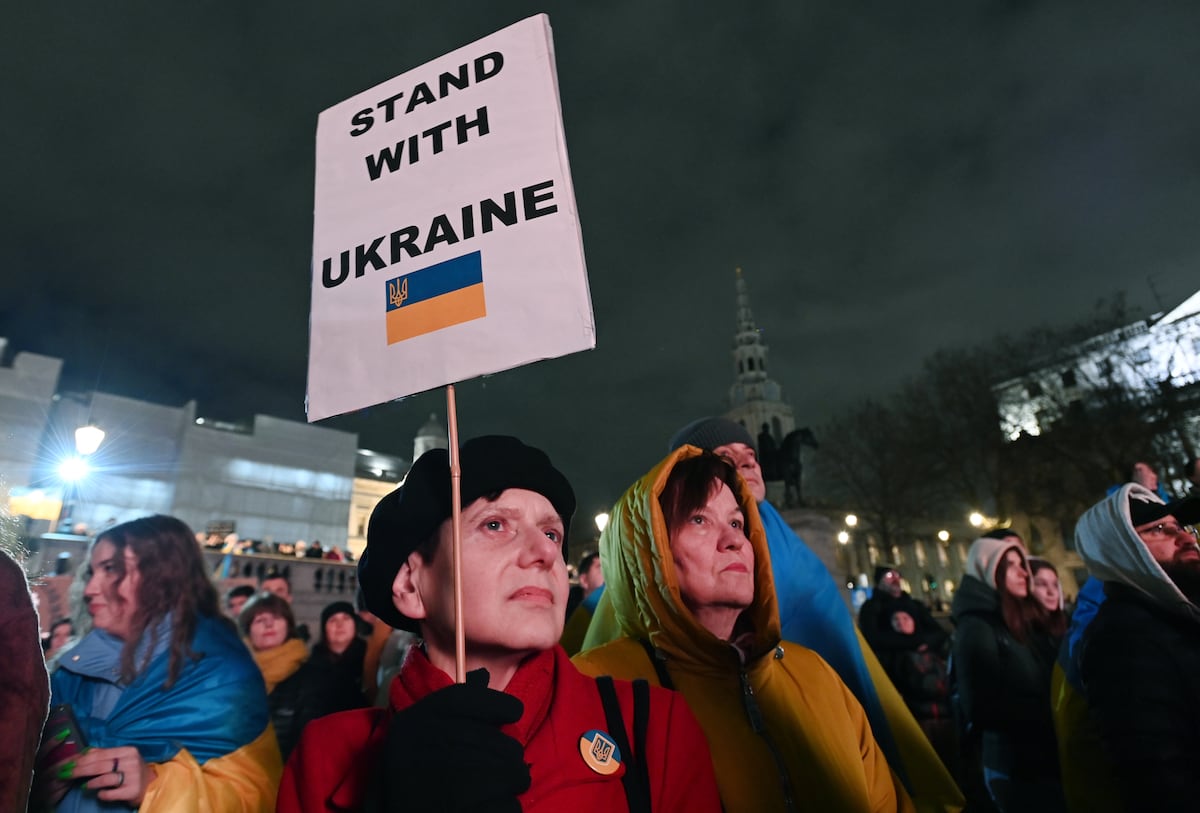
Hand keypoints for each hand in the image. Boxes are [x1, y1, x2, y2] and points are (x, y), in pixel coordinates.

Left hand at [71, 746, 154, 805]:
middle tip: (66, 775)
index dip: (81, 760)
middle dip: (79, 770)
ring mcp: (133, 776)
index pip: (100, 754)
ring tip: (84, 786)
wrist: (152, 784)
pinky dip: (102, 794)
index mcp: (128, 751)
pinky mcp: (132, 791)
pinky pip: (110, 793)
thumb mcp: (122, 758)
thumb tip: (83, 753)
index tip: (67, 765)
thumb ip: (104, 754)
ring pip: (104, 779)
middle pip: (100, 765)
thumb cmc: (132, 770)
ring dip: (91, 783)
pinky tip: (99, 794)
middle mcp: (132, 761)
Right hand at [377, 668, 528, 811]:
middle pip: (496, 741)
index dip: (496, 703)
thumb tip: (484, 675)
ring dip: (511, 782)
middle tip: (509, 766)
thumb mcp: (420, 737)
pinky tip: (488, 805)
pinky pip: (508, 805)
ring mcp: (441, 783)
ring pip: (510, 773)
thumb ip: (451, 711)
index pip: (461, 699)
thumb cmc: (415, 777)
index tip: (515, 711)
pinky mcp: (456, 810)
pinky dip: (504, 807)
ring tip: (497, 787)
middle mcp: (424, 748)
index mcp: (413, 725)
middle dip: (511, 756)